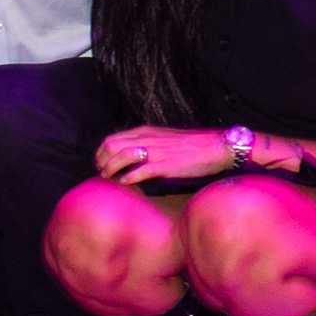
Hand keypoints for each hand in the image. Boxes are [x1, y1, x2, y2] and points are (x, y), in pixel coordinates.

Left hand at [96, 125, 240, 183]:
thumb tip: (131, 156)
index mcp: (144, 132)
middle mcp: (146, 139)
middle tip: (102, 173)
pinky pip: (139, 171)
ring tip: (111, 178)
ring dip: (111, 169)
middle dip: (101, 161)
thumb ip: (146, 143)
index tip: (100, 163)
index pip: (111, 139)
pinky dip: (128, 178)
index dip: (101, 153)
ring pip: (120, 157)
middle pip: (110, 146)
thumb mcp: (163, 138)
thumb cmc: (190, 145)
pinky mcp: (164, 165)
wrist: (215, 147)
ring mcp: (154, 152)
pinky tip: (127, 183)